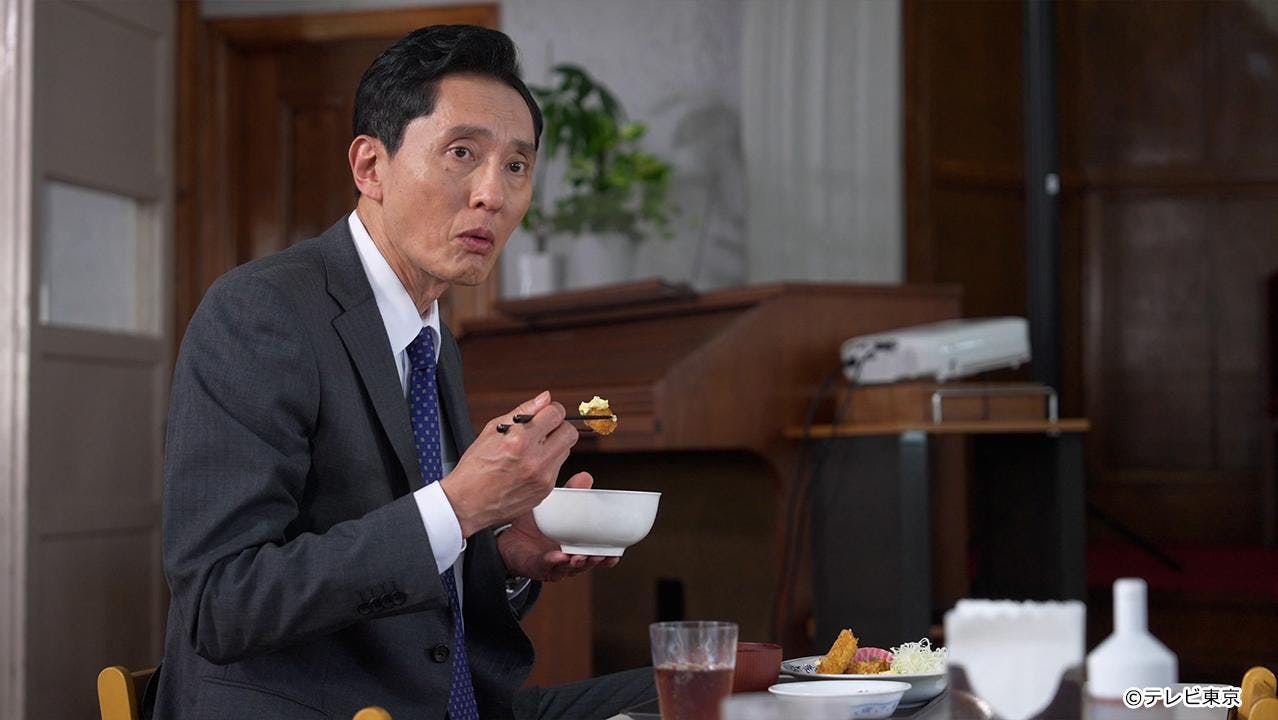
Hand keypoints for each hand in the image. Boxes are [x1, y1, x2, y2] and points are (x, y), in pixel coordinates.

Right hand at [441, 391, 577, 537]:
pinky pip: (558, 468)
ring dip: (555, 445)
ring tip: (534, 448)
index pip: (556, 414)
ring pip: (566, 450)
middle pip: (569, 432)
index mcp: (520, 441)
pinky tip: (531, 464)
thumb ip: (523, 411)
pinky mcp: (545, 490)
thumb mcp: (492, 430)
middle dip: (559, 426)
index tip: (548, 412)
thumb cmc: (475, 468)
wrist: (467, 502)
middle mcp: (535, 459)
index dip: (552, 409)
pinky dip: (549, 463)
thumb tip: (544, 398)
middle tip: (546, 429)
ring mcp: (543, 477)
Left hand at [497, 471, 620, 581]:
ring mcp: (552, 565)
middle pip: (586, 565)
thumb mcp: (555, 507)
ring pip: (568, 569)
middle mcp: (567, 559)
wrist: (509, 536)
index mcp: (576, 547)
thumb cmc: (537, 525)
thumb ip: (570, 493)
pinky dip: (552, 562)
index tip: (617, 553)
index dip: (608, 558)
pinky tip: (558, 556)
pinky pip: (545, 567)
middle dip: (594, 562)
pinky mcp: (535, 567)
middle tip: (601, 556)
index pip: (596, 555)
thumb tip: (586, 476)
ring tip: (581, 557)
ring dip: (576, 564)